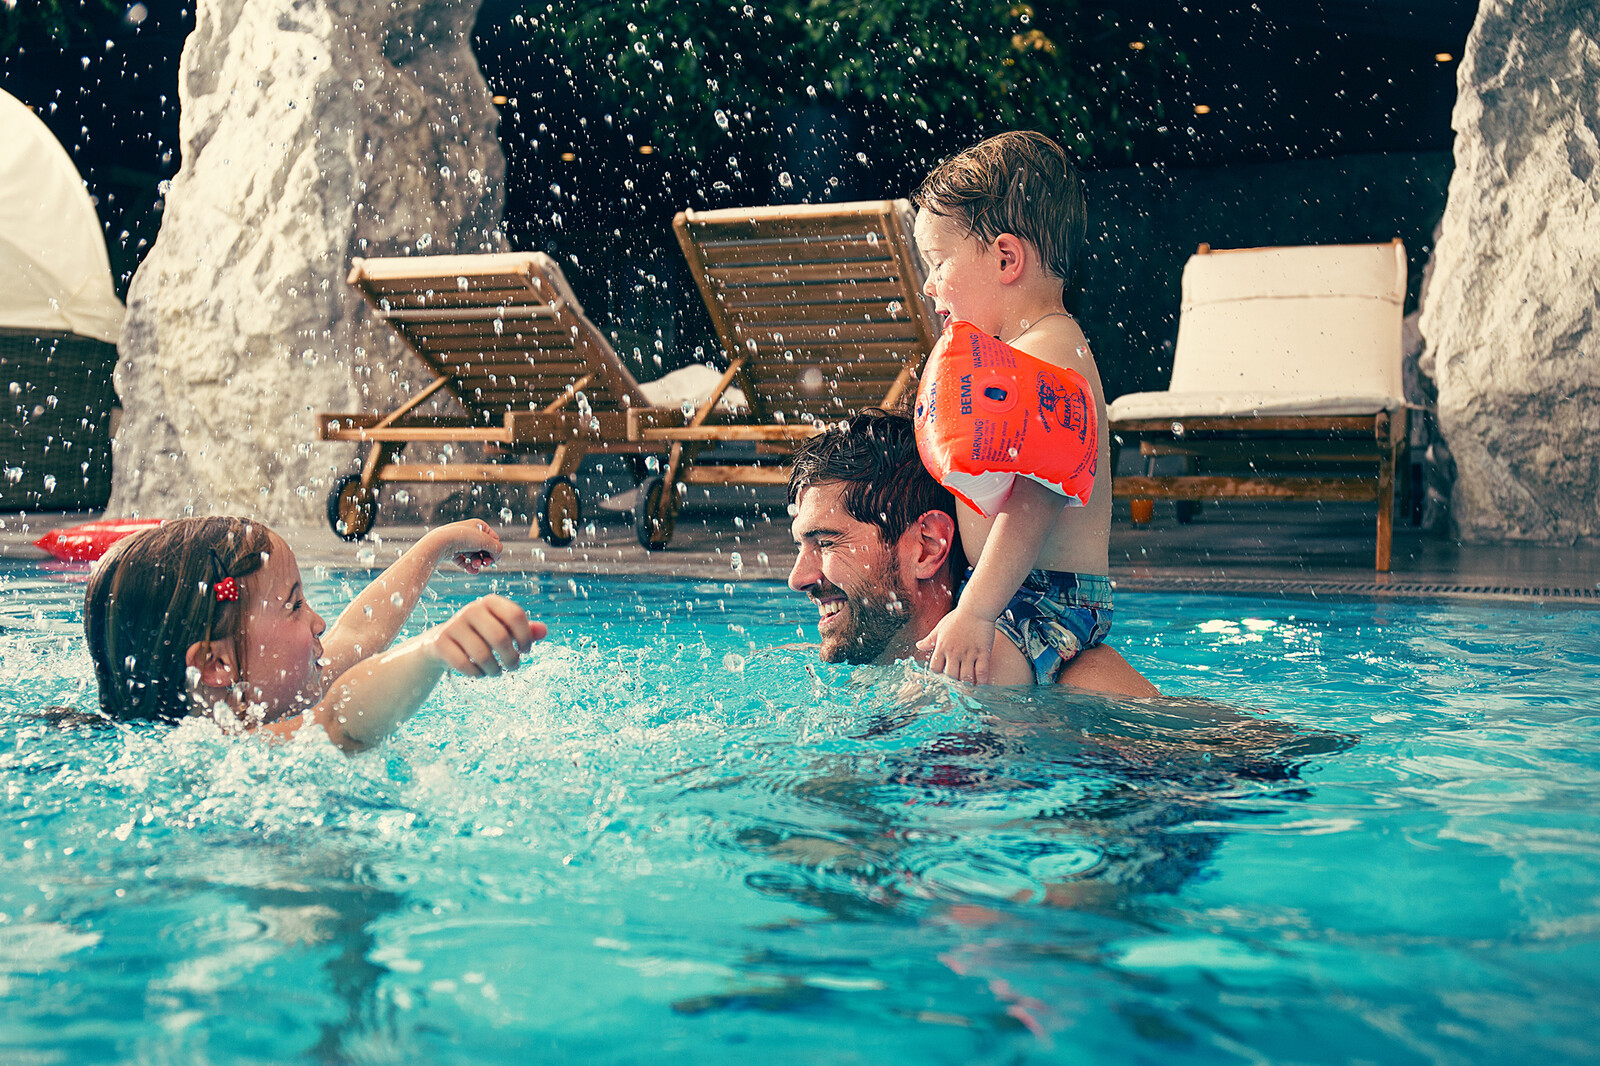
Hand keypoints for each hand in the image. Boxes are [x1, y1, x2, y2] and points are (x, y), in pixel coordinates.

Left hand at [422, 519, 503, 573]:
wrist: (441, 542)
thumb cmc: (463, 537)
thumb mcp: (485, 541)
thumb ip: (497, 548)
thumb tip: (498, 555)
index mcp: (478, 525)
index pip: (494, 539)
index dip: (496, 549)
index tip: (494, 558)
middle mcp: (470, 533)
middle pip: (484, 549)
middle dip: (486, 558)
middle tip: (486, 564)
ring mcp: (461, 543)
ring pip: (475, 557)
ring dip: (478, 563)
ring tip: (475, 566)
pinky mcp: (453, 553)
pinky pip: (465, 562)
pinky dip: (469, 567)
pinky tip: (472, 571)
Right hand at [425, 595, 545, 676]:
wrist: (442, 642)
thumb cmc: (482, 635)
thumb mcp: (504, 630)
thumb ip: (525, 630)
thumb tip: (544, 631)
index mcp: (490, 602)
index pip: (515, 615)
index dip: (525, 637)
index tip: (525, 651)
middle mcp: (471, 609)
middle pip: (500, 637)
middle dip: (511, 659)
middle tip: (514, 667)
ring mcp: (454, 624)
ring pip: (482, 655)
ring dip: (494, 670)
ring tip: (497, 672)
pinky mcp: (441, 642)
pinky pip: (464, 664)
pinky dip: (476, 674)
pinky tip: (479, 673)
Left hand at [916, 606, 995, 684]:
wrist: (976, 608)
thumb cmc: (958, 617)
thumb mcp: (940, 627)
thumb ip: (930, 639)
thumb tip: (919, 646)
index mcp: (942, 647)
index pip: (935, 669)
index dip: (938, 675)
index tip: (944, 677)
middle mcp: (954, 652)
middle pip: (950, 676)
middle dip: (953, 683)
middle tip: (957, 687)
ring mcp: (969, 653)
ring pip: (966, 677)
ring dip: (967, 685)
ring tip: (968, 689)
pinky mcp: (983, 653)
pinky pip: (982, 672)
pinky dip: (982, 682)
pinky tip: (981, 685)